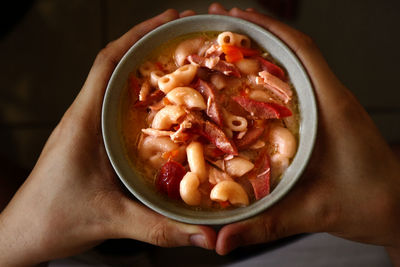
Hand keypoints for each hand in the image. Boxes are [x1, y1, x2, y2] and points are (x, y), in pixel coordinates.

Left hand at [0, 9, 215, 265]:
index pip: (109, 63)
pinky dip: (139, 96)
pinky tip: (161, 105)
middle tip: (185, 37)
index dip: (138, 36)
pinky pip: (116, 107)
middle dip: (149, 45)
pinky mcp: (90, 141)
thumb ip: (158, 227)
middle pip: (116, 67)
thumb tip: (205, 236)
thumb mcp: (110, 220)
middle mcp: (84, 117)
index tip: (168, 20)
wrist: (21, 235)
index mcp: (85, 121)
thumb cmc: (53, 220)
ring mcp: (85, 128)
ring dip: (144, 69)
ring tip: (179, 62)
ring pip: (116, 86)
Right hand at [209, 3, 399, 259]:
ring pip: (298, 62)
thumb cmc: (370, 205)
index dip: (269, 29)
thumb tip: (220, 240)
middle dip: (260, 31)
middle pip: (296, 49)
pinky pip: (300, 81)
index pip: (302, 52)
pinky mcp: (329, 114)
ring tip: (232, 42)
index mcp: (333, 108)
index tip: (238, 17)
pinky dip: (276, 70)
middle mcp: (333, 98)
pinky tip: (253, 77)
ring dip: (267, 47)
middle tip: (224, 23)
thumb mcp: (313, 214)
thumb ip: (265, 225)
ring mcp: (332, 104)